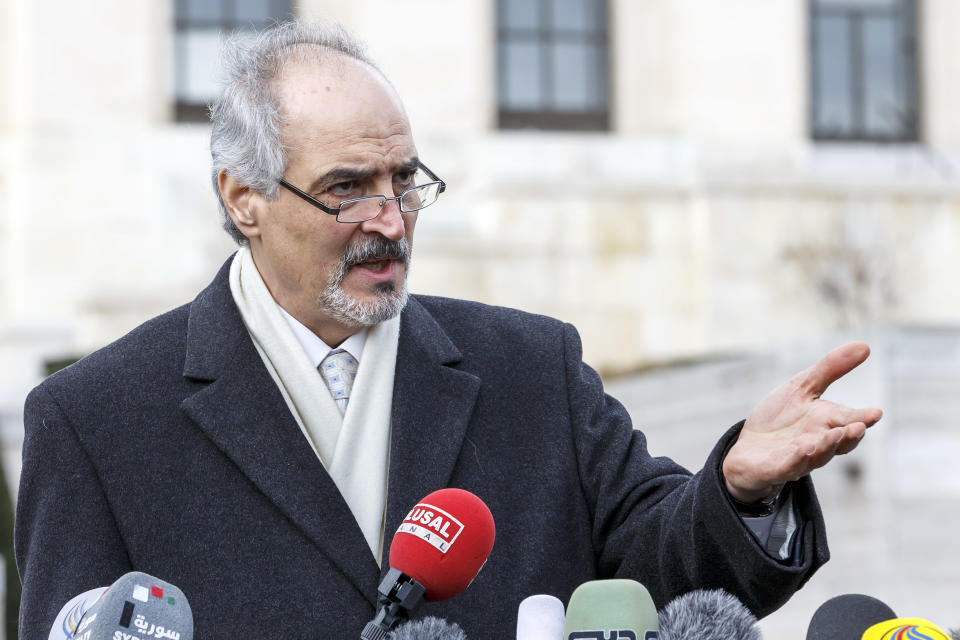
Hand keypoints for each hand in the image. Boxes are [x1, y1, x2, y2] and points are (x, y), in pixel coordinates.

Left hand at [722, 342, 882, 503]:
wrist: (749, 449)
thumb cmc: (780, 419)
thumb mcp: (801, 388)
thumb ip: (830, 369)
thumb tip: (865, 345)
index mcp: (826, 423)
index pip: (849, 421)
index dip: (862, 418)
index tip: (876, 413)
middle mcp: (817, 443)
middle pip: (838, 443)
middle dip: (849, 435)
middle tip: (859, 427)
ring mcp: (797, 459)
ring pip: (816, 456)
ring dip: (826, 447)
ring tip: (835, 435)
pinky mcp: (775, 469)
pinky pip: (788, 466)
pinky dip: (796, 459)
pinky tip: (802, 448)